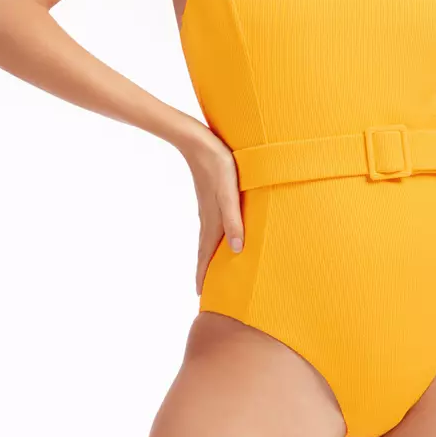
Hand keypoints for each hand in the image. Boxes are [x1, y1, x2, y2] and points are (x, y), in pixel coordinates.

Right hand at [177, 124, 244, 295]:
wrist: (198, 141)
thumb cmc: (218, 166)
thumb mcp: (229, 193)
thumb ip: (233, 220)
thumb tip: (237, 250)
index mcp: (212, 221)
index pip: (205, 256)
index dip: (203, 275)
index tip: (200, 295)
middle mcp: (208, 218)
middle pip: (205, 250)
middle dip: (205, 269)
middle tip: (204, 287)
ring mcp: (208, 207)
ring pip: (209, 237)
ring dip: (209, 253)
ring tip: (212, 265)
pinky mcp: (211, 196)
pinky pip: (213, 223)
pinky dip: (215, 236)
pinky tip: (221, 231)